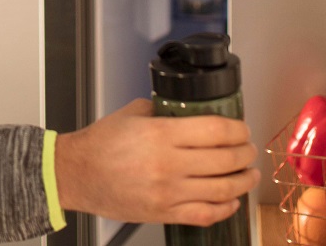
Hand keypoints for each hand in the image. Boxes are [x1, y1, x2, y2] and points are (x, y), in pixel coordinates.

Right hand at [54, 99, 259, 226]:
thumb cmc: (99, 145)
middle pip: (225, 160)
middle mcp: (167, 164)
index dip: (237, 130)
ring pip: (221, 190)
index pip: (215, 131)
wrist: (76, 174)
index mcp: (160, 135)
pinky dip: (224, 208)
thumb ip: (164, 112)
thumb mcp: (133, 114)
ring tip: (249, 175)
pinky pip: (204, 214)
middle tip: (249, 149)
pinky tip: (231, 200)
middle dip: (245, 154)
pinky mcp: (163, 213)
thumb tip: (189, 112)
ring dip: (243, 182)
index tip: (242, 129)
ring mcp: (167, 192)